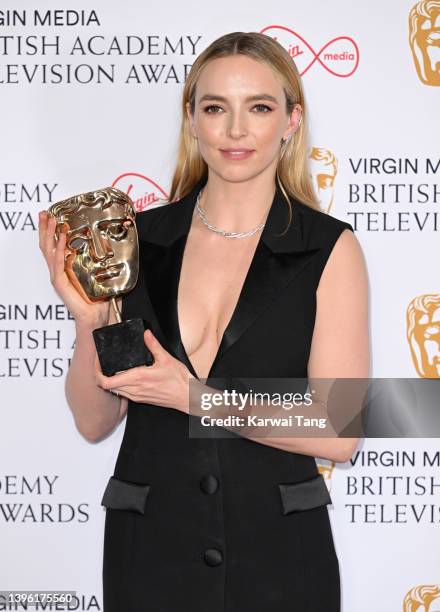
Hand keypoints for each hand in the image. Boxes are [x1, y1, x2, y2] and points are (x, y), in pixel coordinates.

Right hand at [38, 210, 109, 327]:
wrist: (98, 317)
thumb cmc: (99, 298)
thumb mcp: (101, 274)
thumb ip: (102, 262)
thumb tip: (113, 246)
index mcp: (66, 267)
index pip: (54, 245)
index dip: (51, 230)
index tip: (51, 215)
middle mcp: (59, 271)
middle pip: (47, 245)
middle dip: (45, 228)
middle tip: (45, 213)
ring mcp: (58, 277)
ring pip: (49, 252)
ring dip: (50, 235)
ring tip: (52, 220)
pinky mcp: (60, 284)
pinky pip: (58, 265)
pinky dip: (59, 251)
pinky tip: (62, 239)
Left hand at [95, 329, 195, 412]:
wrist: (187, 396)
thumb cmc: (179, 381)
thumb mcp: (166, 358)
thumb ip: (153, 345)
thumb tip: (146, 334)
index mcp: (138, 378)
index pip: (107, 381)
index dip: (97, 373)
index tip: (97, 363)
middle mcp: (135, 389)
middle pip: (107, 386)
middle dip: (101, 375)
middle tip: (102, 364)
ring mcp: (137, 396)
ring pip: (115, 390)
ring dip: (110, 381)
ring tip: (112, 369)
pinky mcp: (141, 399)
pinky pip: (124, 393)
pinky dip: (120, 385)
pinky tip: (126, 376)